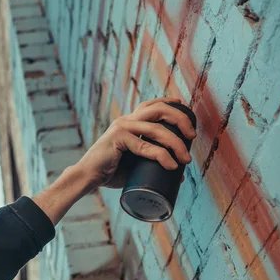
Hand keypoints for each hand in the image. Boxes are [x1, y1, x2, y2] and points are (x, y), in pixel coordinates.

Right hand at [76, 97, 196, 188]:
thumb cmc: (110, 172)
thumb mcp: (135, 165)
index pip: (151, 105)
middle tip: (192, 136)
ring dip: (175, 143)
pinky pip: (146, 146)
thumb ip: (153, 165)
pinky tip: (171, 165)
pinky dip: (161, 156)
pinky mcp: (118, 139)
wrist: (87, 177)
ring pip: (156, 128)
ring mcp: (121, 128)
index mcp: (128, 122)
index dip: (169, 102)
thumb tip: (180, 174)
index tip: (184, 107)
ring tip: (186, 158)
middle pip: (158, 109)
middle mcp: (125, 121)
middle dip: (180, 119)